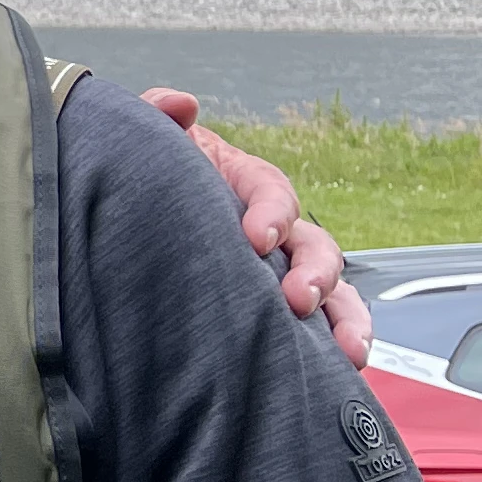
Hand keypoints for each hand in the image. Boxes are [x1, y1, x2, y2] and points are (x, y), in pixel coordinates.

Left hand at [143, 90, 371, 374]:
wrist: (131, 220)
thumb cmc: (147, 181)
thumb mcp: (148, 145)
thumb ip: (158, 118)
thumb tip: (179, 104)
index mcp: (245, 185)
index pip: (272, 192)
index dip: (271, 212)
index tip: (256, 238)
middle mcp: (275, 231)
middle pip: (315, 247)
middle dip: (315, 273)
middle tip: (298, 299)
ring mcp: (280, 274)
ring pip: (333, 295)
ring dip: (346, 320)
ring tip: (349, 353)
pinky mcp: (276, 314)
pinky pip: (317, 335)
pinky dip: (333, 353)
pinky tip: (341, 377)